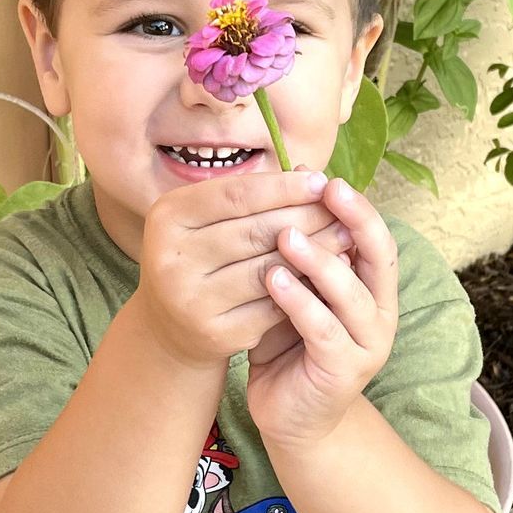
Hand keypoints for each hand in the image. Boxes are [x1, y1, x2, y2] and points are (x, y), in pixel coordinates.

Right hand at [130, 166, 354, 369]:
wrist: (175, 325)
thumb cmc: (205, 255)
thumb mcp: (210, 219)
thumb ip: (252, 197)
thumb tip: (314, 180)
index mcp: (168, 217)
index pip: (236, 195)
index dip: (283, 187)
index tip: (320, 180)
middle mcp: (171, 258)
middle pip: (255, 231)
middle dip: (305, 217)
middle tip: (341, 210)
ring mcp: (192, 299)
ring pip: (269, 268)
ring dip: (314, 252)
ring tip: (344, 237)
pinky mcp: (217, 332)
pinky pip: (274, 305)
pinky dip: (305, 287)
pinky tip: (327, 274)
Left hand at [246, 178, 398, 448]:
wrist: (292, 418)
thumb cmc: (288, 347)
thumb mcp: (293, 294)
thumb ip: (295, 256)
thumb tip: (277, 192)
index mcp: (372, 289)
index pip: (374, 238)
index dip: (356, 207)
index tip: (325, 177)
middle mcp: (380, 313)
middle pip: (377, 257)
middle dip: (353, 220)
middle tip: (324, 189)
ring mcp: (367, 344)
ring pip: (350, 293)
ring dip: (318, 261)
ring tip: (284, 235)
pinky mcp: (344, 370)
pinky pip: (323, 329)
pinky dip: (299, 303)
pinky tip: (273, 281)